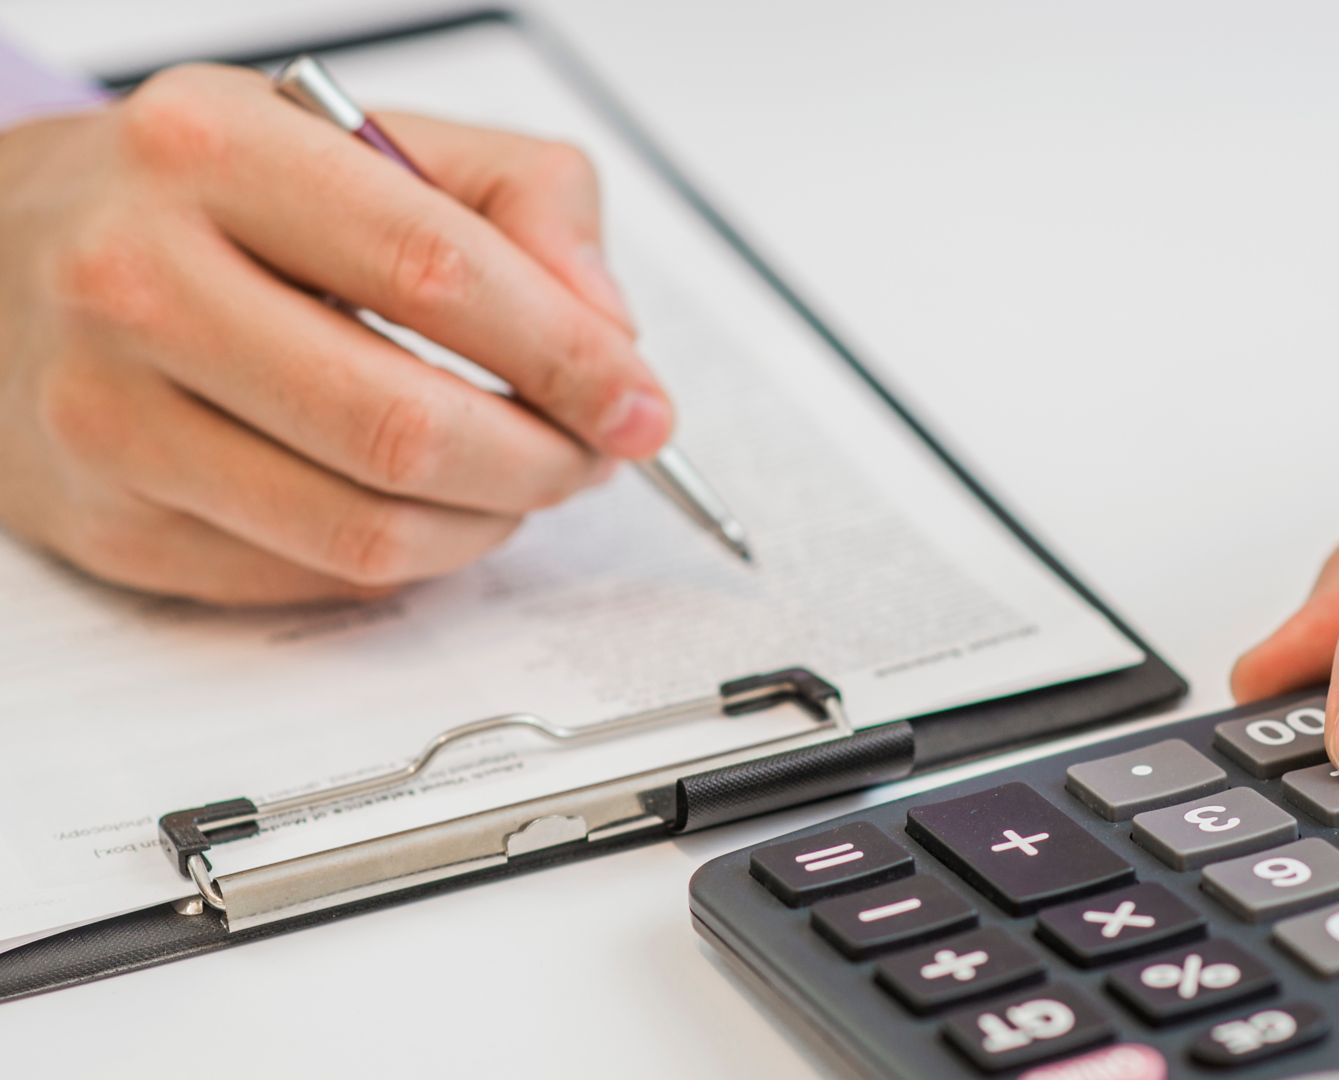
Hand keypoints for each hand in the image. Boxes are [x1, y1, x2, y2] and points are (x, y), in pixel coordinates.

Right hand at [0, 64, 671, 603]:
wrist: (4, 259)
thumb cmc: (211, 200)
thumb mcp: (364, 138)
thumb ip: (523, 198)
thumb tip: (609, 331)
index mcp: (210, 152)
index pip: (440, 273)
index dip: (571, 357)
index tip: (639, 402)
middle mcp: (136, 280)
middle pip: (405, 427)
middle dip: (543, 460)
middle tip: (591, 454)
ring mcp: (109, 416)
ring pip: (365, 532)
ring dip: (489, 523)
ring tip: (522, 479)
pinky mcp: (113, 524)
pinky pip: (314, 579)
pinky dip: (412, 559)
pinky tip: (429, 506)